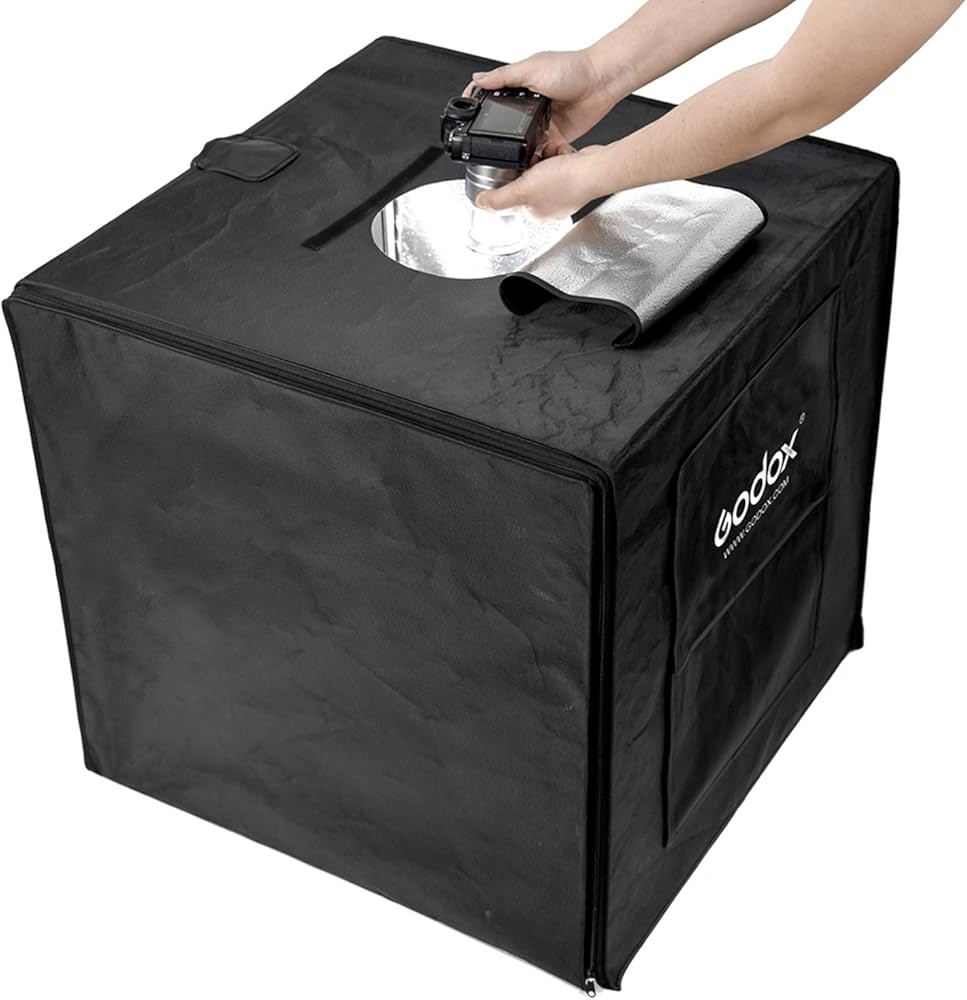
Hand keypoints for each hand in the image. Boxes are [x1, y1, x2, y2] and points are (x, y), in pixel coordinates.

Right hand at [464, 50, 618, 158]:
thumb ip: (504, 76)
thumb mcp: (531, 68)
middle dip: (497, 136)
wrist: (600, 82)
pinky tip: (532, 156)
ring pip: (521, 142)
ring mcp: (540, 123)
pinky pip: (540, 152)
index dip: (479, 110)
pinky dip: (536, 156)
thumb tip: (478, 79)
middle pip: (504, 126)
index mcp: (519, 88)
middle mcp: (528, 107)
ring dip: (517, 148)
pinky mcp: (553, 137)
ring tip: (511, 153)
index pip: (492, 100)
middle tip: (489, 143)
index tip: (467, 118)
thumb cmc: (572, 68)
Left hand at [476, 145, 609, 221]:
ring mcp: (563, 190)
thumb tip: (480, 202)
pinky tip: (560, 151)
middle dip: (529, 164)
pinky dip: (558, 151)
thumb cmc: (566, 183)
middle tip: (535, 158)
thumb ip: (498, 199)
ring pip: (543, 166)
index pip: (514, 196)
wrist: (594, 169)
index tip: (516, 168)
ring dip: (543, 155)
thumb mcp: (522, 191)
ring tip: (549, 154)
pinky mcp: (574, 175)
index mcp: (536, 214)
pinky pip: (558, 158)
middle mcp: (550, 205)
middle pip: (528, 178)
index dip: (512, 178)